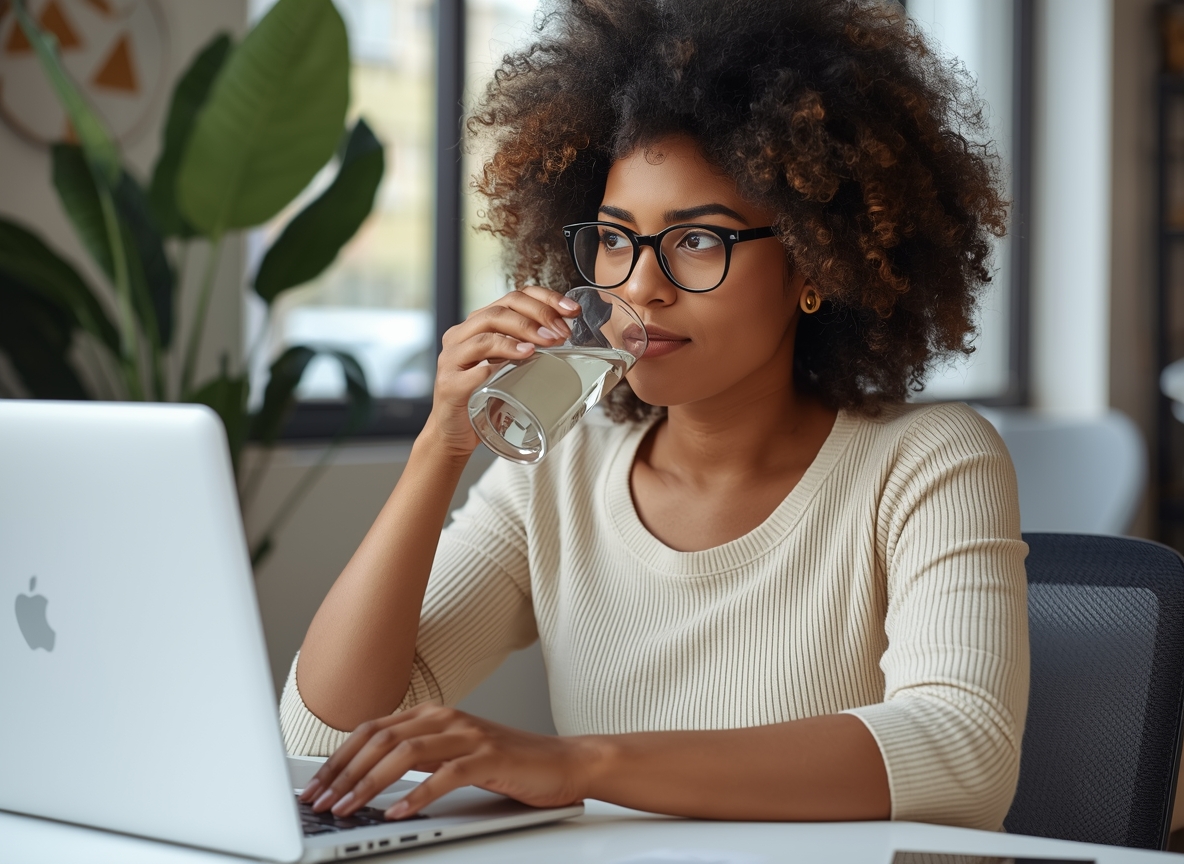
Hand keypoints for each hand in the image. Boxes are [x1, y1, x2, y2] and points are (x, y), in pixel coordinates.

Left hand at [298, 704, 592, 819]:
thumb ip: (416, 758)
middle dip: (343, 773)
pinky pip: (444, 776)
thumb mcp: (452, 754)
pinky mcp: (489, 758)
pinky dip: (417, 796)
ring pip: (405, 754)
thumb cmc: (507, 763)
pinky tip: (398, 814)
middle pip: (380, 739)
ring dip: (369, 785)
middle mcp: (447, 718)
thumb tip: (366, 779)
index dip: (337, 758)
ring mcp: (468, 735)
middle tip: (320, 802)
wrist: (562, 762)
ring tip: (348, 810)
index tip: (314, 786)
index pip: (371, 729)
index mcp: (433, 714)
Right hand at [425, 286, 580, 458]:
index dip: (545, 299)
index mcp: (477, 326)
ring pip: (485, 334)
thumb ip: (525, 348)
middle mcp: (461, 335)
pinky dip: (495, 364)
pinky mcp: (449, 385)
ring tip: (544, 344)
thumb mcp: (507, 366)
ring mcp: (452, 359)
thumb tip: (565, 338)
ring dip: (519, 335)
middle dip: (537, 317)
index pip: (513, 297)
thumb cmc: (484, 397)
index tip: (572, 311)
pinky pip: (472, 370)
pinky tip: (514, 364)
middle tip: (562, 334)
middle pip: (500, 310)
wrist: (454, 433)